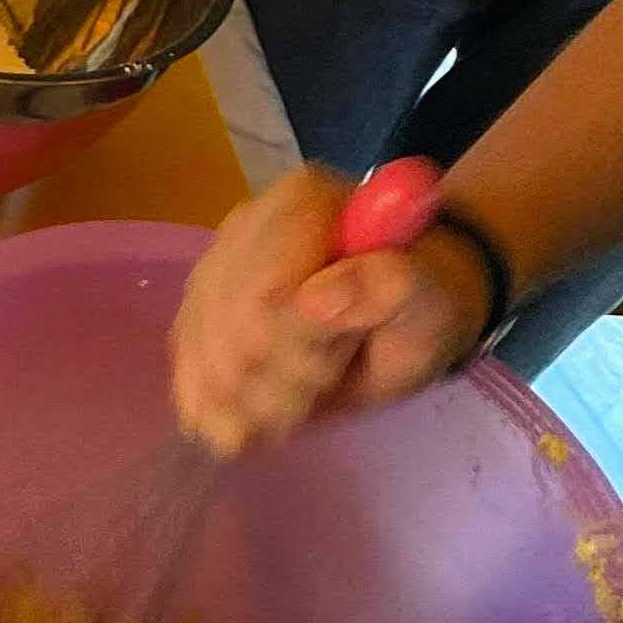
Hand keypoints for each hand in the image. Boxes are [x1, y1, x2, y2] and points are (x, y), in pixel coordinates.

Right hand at [173, 166, 492, 456]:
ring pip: (208, 368)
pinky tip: (266, 412)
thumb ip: (393, 285)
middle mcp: (241, 231)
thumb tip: (318, 298)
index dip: (299, 344)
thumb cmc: (420, 304)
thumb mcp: (432, 298)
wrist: (398, 320)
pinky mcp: (191, 326)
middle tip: (328, 376)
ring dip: (261, 404)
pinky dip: (230, 419)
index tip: (338, 358)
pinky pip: (190, 390)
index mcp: (300, 203)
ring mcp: (208, 280)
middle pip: (232, 335)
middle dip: (285, 379)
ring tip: (305, 392)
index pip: (265, 293)